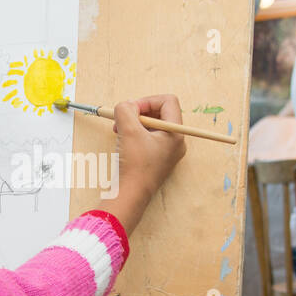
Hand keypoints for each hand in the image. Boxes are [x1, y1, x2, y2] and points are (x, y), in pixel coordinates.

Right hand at [106, 95, 186, 233]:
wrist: (131, 195)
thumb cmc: (135, 166)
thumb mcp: (128, 130)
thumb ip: (126, 109)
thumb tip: (126, 105)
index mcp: (176, 133)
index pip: (168, 101)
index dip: (148, 100)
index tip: (131, 110)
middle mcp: (176, 141)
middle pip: (161, 112)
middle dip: (139, 112)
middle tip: (123, 119)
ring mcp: (168, 151)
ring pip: (153, 125)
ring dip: (134, 122)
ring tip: (119, 130)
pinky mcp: (158, 158)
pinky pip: (149, 138)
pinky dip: (135, 134)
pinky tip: (122, 140)